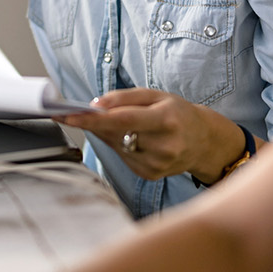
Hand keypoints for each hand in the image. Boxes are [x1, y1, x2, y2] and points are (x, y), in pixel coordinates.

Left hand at [57, 87, 248, 183]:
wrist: (204, 141)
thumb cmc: (177, 113)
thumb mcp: (156, 95)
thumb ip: (125, 97)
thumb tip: (95, 105)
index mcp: (166, 120)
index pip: (122, 120)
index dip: (92, 119)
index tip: (68, 115)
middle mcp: (163, 146)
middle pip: (115, 134)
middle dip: (91, 124)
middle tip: (70, 114)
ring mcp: (157, 165)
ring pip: (116, 146)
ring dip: (107, 134)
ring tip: (116, 123)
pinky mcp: (151, 175)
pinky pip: (123, 157)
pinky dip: (120, 145)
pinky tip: (131, 138)